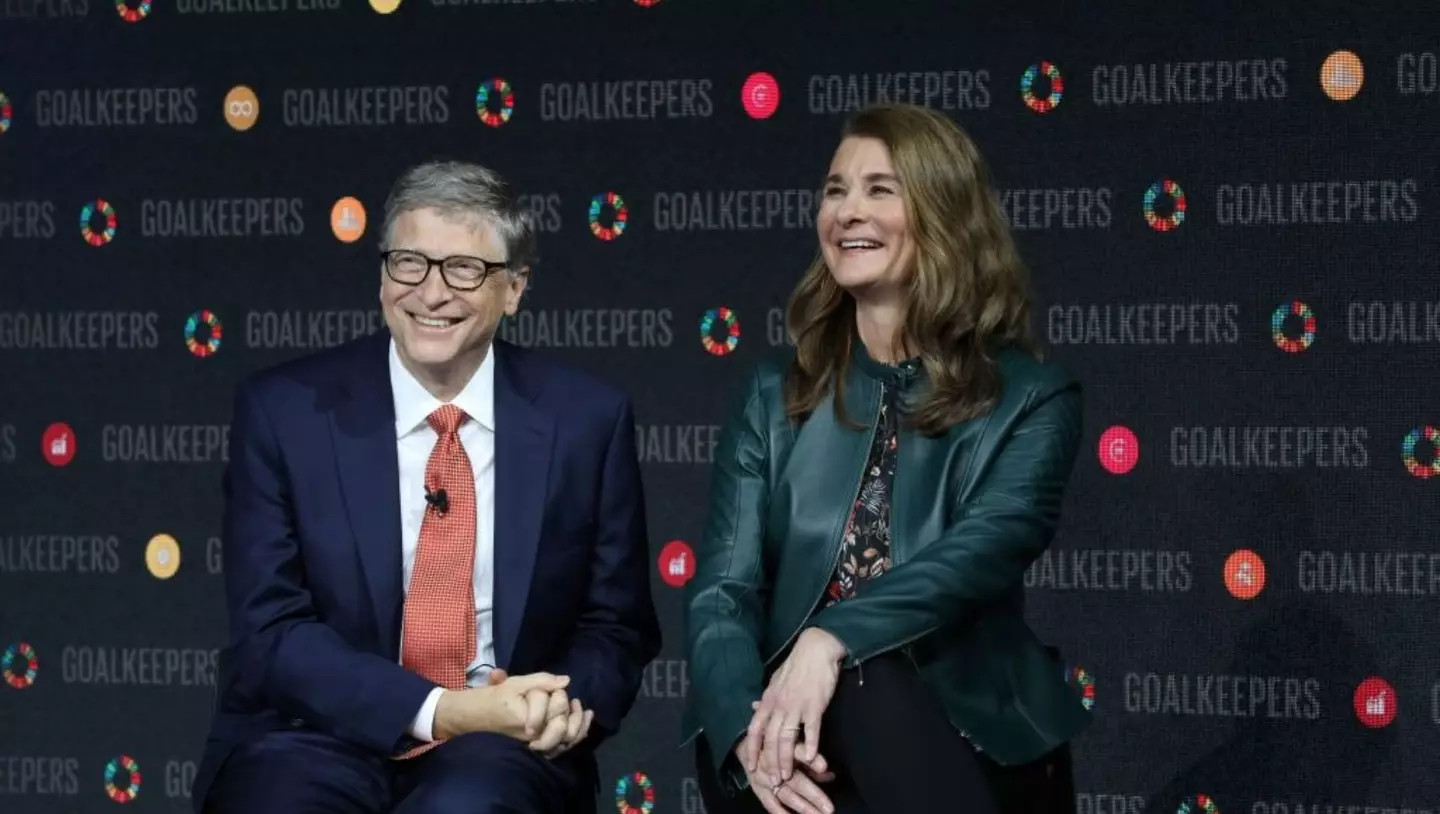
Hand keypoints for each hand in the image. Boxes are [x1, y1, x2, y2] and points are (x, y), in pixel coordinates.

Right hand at [487, 669, 593, 757]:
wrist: (484, 716)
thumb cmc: (500, 698)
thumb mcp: (517, 683)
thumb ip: (542, 681)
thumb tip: (566, 681)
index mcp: (527, 722)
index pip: (553, 708)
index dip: (556, 694)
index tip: (551, 689)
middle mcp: (536, 737)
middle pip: (563, 724)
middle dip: (565, 707)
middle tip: (560, 695)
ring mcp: (541, 744)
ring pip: (569, 737)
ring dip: (577, 719)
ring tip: (576, 704)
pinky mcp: (544, 747)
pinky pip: (567, 743)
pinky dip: (580, 730)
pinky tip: (587, 715)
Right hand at [735, 741, 834, 813]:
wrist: (748, 748)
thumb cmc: (776, 747)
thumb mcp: (793, 747)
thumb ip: (811, 762)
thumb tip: (831, 775)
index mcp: (784, 748)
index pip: (799, 753)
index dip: (812, 760)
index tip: (824, 767)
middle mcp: (774, 763)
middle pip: (796, 781)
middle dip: (813, 795)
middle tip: (829, 809)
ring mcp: (764, 778)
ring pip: (786, 795)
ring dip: (803, 807)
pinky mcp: (757, 788)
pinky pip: (770, 804)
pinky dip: (781, 812)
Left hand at [742, 628, 845, 783]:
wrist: (816, 648)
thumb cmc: (797, 665)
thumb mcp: (775, 681)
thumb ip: (766, 698)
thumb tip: (754, 709)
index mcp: (768, 700)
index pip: (754, 730)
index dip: (751, 750)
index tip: (750, 767)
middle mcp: (779, 705)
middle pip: (770, 739)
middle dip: (770, 762)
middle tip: (773, 781)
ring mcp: (796, 706)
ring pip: (787, 738)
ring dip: (786, 759)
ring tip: (787, 776)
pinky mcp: (815, 705)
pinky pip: (811, 728)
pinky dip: (810, 744)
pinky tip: (810, 758)